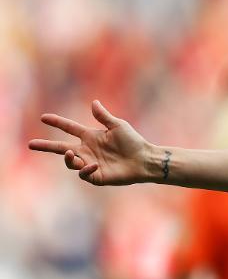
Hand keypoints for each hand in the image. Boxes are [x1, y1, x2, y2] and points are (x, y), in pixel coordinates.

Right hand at [29, 101, 152, 185]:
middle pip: (61, 148)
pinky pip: (84, 173)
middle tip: (31, 144)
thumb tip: (94, 102)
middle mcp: (87, 150)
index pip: (69, 129)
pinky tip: (94, 164)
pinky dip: (85, 168)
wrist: (144, 160)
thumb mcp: (118, 126)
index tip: (44, 117)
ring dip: (68, 158)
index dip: (57, 122)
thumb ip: (103, 116)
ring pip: (70, 162)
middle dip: (46, 146)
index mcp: (90, 137)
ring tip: (72, 154)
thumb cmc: (133, 142)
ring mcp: (90, 163)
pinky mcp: (96, 176)